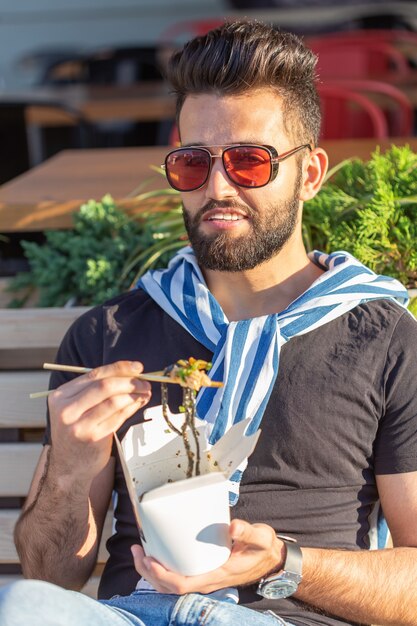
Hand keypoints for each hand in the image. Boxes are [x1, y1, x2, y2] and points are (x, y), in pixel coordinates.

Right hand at [48, 360, 151, 481]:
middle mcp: (67, 410)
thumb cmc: (76, 430)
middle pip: (105, 386)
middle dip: (130, 381)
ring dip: (134, 394)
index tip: (138, 367)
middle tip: (145, 382)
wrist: (68, 465)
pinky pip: (118, 417)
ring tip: (145, 392)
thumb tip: (131, 372)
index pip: (94, 374)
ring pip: (114, 401)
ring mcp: (79, 425)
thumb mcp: (75, 407)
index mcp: (61, 396)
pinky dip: (132, 407)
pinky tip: (138, 404)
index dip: (120, 368)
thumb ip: (96, 389)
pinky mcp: (93, 438)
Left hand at [131, 519, 285, 593]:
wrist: (272, 560)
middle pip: (170, 588)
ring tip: (139, 553)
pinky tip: (157, 555)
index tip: (149, 559)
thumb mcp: (260, 538)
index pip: (183, 584)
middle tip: (137, 551)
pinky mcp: (204, 573)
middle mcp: (207, 581)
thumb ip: (248, 532)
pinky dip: (163, 570)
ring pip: (171, 586)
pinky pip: (178, 578)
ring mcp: (204, 579)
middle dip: (149, 572)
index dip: (162, 575)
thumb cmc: (264, 549)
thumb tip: (234, 526)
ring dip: (152, 572)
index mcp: (216, 575)